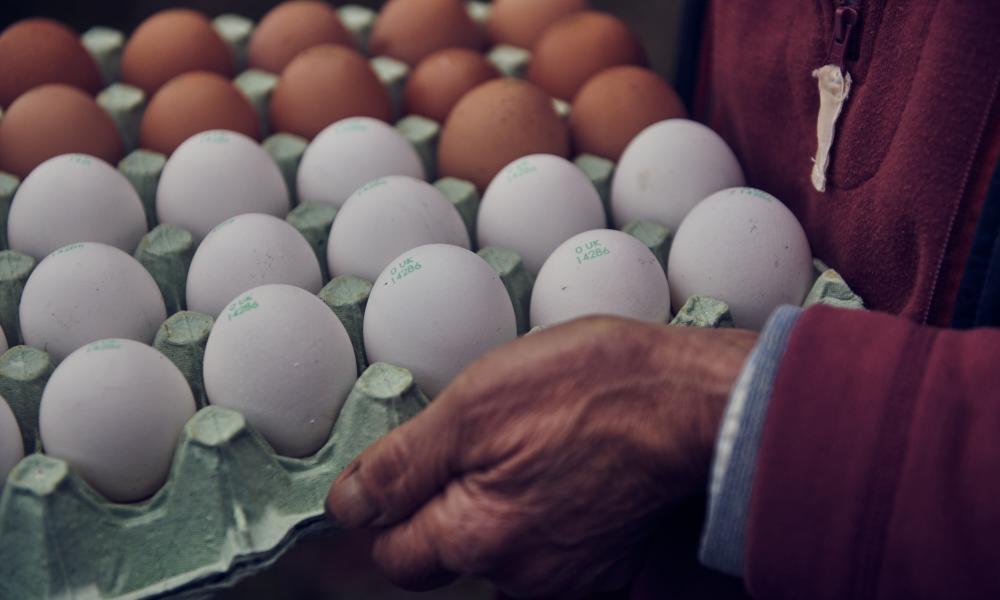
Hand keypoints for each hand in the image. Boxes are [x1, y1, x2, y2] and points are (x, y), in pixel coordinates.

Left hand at [326, 316, 756, 597]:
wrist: (697, 401)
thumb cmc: (596, 388)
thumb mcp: (475, 403)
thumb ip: (401, 464)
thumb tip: (346, 504)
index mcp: (477, 537)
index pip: (393, 554)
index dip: (383, 511)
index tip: (395, 475)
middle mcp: (521, 574)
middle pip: (447, 557)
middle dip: (440, 511)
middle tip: (471, 446)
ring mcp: (570, 577)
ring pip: (500, 553)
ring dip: (496, 510)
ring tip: (527, 447)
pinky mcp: (608, 567)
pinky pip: (550, 550)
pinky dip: (543, 516)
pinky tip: (561, 468)